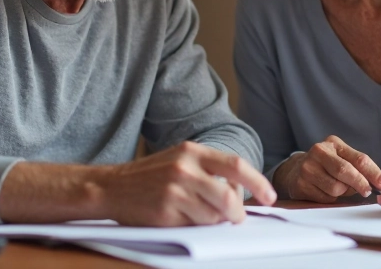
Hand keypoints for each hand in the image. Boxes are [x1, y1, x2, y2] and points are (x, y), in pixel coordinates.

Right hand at [101, 141, 275, 225]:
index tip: (269, 197)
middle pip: (228, 197)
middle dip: (237, 213)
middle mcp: (184, 168)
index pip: (235, 165)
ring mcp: (174, 191)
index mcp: (192, 152)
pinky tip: (182, 218)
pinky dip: (196, 227)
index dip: (257, 183)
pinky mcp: (165, 212)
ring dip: (214, 222)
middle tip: (235, 218)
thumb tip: (240, 189)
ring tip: (199, 215)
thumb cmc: (150, 175)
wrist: (111, 187)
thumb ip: (209, 170)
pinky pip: (195, 227)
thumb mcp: (180, 160)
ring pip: (213, 216)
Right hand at [274, 135, 380, 202]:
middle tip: (367, 191)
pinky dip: (330, 198)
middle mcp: (318, 151)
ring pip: (336, 188)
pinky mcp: (300, 184)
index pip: (358, 158)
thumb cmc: (327, 166)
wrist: (295, 171)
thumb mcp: (344, 159)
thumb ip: (363, 168)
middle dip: (360, 183)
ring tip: (337, 187)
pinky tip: (324, 191)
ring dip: (342, 193)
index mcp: (333, 143)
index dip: (373, 172)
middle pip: (345, 170)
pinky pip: (324, 197)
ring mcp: (307, 168)